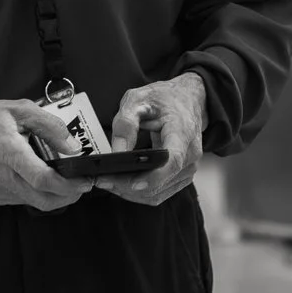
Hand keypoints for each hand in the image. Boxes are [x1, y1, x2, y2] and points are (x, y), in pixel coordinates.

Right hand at [0, 99, 93, 212]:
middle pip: (44, 200)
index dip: (69, 185)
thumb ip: (49, 126)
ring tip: (68, 182)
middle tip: (82, 185)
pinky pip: (25, 201)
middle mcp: (4, 177)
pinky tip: (46, 182)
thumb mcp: (19, 110)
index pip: (43, 180)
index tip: (85, 181)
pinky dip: (41, 196)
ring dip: (57, 198)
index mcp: (9, 153)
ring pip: (36, 203)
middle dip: (69, 196)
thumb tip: (72, 146)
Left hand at [104, 73, 205, 205]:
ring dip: (131, 192)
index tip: (130, 182)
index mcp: (182, 132)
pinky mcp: (182, 177)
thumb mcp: (139, 99)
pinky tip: (123, 182)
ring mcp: (188, 169)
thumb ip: (126, 123)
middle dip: (128, 186)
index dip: (152, 176)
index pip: (171, 161)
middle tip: (102, 179)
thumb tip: (117, 151)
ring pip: (158, 193)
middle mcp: (190, 155)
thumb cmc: (164, 99)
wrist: (187, 100)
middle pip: (160, 182)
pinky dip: (140, 192)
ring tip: (108, 181)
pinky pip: (160, 193)